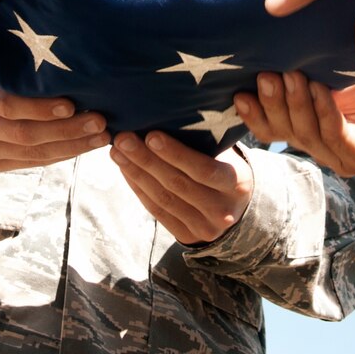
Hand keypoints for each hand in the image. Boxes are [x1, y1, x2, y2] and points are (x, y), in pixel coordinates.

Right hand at [0, 73, 107, 172]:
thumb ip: (19, 70)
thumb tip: (70, 63)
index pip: (8, 105)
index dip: (40, 108)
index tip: (71, 105)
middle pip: (26, 133)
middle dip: (67, 130)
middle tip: (100, 121)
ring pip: (34, 153)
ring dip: (73, 146)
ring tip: (102, 136)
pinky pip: (35, 163)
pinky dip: (64, 154)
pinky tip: (86, 145)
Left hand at [110, 132, 253, 244]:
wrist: (237, 210)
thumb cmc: (227, 171)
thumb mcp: (227, 157)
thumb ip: (207, 143)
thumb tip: (167, 116)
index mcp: (235, 184)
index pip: (203, 169)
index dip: (175, 153)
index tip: (150, 135)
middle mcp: (222, 210)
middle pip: (177, 184)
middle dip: (146, 160)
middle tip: (123, 139)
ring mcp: (204, 227)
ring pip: (163, 198)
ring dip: (136, 173)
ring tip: (117, 152)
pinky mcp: (187, 236)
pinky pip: (157, 211)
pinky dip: (138, 189)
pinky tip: (125, 170)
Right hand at [235, 63, 354, 178]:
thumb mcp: (336, 68)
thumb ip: (305, 67)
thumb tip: (264, 42)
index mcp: (312, 128)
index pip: (272, 128)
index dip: (254, 113)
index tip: (237, 91)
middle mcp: (324, 147)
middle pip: (285, 133)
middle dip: (272, 104)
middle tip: (265, 75)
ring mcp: (345, 157)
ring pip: (308, 136)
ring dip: (295, 106)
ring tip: (288, 76)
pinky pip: (338, 138)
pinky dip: (325, 113)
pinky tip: (320, 90)